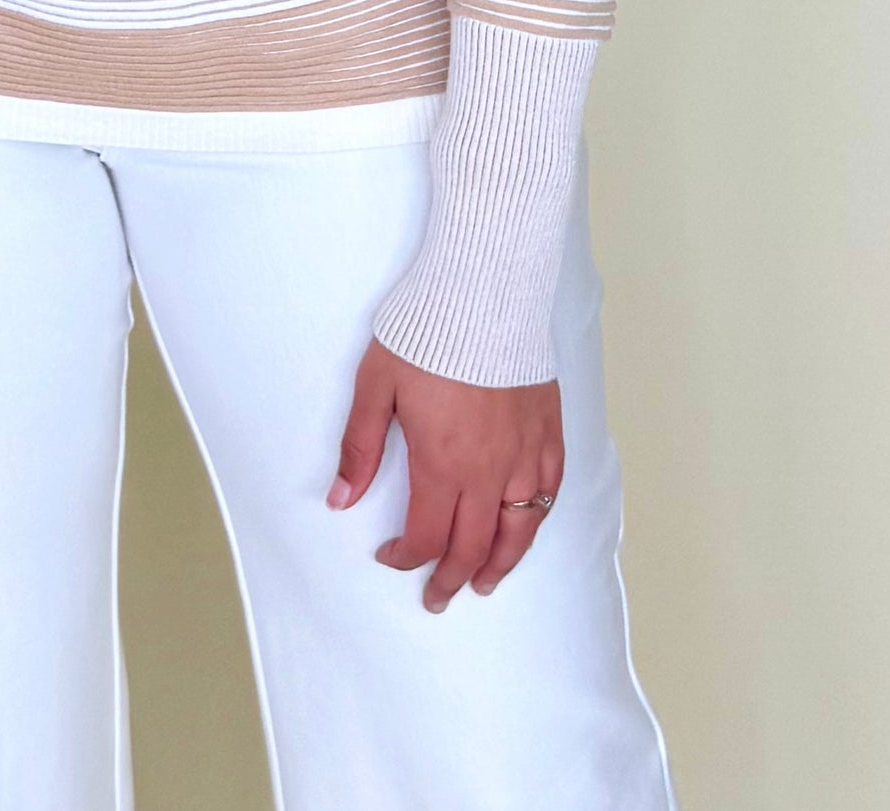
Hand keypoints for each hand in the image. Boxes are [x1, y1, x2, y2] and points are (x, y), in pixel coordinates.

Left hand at [329, 337, 563, 607]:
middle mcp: (488, 471)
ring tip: (484, 584)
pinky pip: (548, 492)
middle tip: (438, 598)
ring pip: (518, 531)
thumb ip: (360, 447)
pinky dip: (536, 519)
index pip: (427, 537)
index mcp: (442, 464)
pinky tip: (526, 527)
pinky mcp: (548, 432)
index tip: (391, 558)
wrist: (483, 292)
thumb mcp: (376, 386)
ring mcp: (524, 454)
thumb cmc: (425, 334)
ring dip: (499, 565)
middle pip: (472, 546)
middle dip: (451, 579)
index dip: (407, 558)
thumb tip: (341, 500)